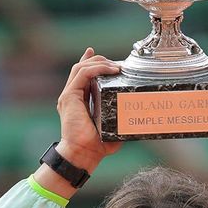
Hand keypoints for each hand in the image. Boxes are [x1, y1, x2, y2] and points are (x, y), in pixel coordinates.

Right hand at [56, 49, 123, 172]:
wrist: (83, 154)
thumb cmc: (98, 145)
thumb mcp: (113, 127)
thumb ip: (120, 118)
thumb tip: (138, 115)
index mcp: (78, 100)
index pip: (82, 75)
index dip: (90, 62)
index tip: (98, 54)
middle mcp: (72, 95)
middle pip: (82, 68)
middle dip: (100, 61)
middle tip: (117, 64)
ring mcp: (69, 95)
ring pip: (81, 68)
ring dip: (99, 63)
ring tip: (116, 66)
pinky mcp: (69, 97)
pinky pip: (82, 75)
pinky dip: (96, 69)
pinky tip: (110, 70)